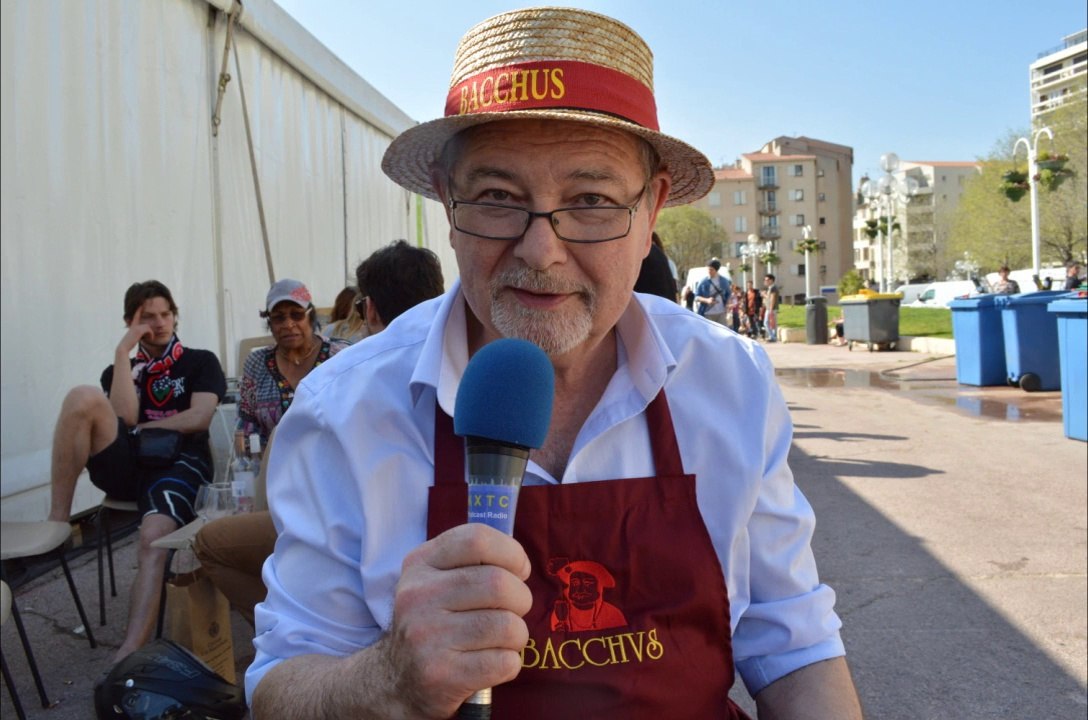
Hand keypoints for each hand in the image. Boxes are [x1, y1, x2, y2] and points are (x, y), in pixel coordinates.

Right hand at [118, 307, 150, 353]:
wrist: (123, 347)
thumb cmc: (129, 344)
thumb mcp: (135, 338)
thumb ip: (139, 334)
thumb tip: (144, 335)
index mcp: (132, 326)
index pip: (136, 316)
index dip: (138, 310)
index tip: (141, 303)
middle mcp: (134, 325)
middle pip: (145, 323)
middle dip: (147, 321)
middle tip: (147, 311)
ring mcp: (136, 327)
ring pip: (148, 327)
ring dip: (151, 334)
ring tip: (150, 338)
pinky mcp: (138, 330)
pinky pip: (149, 330)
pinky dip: (151, 335)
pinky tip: (150, 339)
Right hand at [377, 523, 531, 718]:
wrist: (396, 682)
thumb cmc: (433, 624)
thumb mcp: (436, 581)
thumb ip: (472, 562)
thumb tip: (520, 564)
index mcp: (420, 564)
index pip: (476, 539)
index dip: (511, 553)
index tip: (519, 571)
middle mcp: (418, 596)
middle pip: (498, 583)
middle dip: (521, 599)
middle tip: (514, 611)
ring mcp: (427, 636)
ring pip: (507, 625)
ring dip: (517, 635)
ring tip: (501, 640)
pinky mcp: (441, 675)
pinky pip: (504, 662)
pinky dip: (510, 664)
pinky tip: (492, 663)